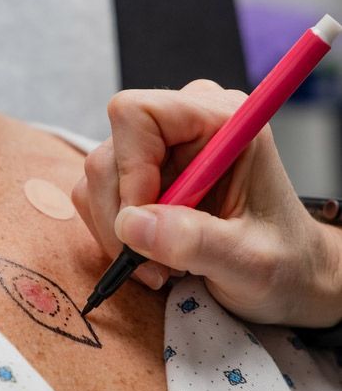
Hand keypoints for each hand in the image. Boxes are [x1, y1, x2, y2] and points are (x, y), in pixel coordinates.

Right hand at [72, 80, 341, 326]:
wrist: (291, 276)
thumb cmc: (286, 263)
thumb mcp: (251, 262)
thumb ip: (196, 242)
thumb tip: (132, 225)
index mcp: (221, 119)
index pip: (138, 113)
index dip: (130, 168)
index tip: (145, 222)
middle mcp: (185, 121)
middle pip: (110, 152)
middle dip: (123, 215)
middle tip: (156, 263)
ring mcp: (160, 145)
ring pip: (99, 177)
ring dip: (118, 231)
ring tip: (163, 266)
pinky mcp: (143, 170)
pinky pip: (98, 194)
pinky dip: (116, 233)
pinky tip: (155, 255)